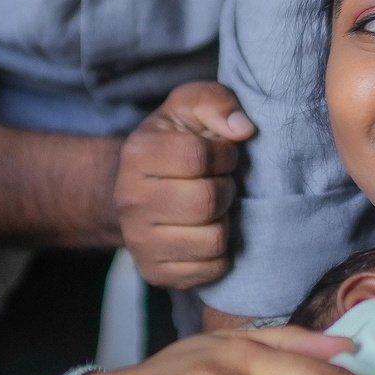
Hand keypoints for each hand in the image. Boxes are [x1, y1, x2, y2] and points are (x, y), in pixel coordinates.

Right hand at [115, 82, 251, 287]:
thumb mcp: (189, 108)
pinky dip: (220, 253)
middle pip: (207, 201)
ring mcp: (139, 241)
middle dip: (226, 188)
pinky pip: (210, 270)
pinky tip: (207, 232)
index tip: (222, 154)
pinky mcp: (154, 272)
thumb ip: (216, 101)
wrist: (140, 190)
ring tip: (213, 208)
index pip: (199, 156)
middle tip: (220, 182)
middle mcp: (130, 200)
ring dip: (225, 221)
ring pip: (212, 239)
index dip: (224, 154)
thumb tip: (244, 129)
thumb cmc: (175, 143)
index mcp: (136, 153)